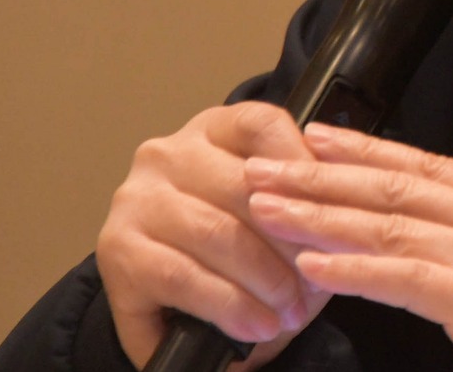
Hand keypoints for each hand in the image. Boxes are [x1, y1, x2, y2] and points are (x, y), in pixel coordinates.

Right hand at [95, 102, 332, 368]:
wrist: (171, 295)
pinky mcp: (115, 252)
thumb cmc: (236, 242)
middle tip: (317, 285)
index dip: (305, 169)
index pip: (262, 126)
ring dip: (261, 281)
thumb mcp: (272, 208)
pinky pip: (180, 277)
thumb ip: (300, 201)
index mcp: (212, 129)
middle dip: (290, 243)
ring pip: (213, 232)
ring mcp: (135, 201)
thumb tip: (334, 229)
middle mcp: (167, 155)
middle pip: (243, 186)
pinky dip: (224, 307)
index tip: (336, 214)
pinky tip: (251, 326)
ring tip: (288, 314)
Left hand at [244, 124, 452, 371]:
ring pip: (392, 226)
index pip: (429, 168)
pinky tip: (314, 265)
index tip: (318, 138)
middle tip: (265, 166)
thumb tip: (441, 248)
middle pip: (399, 189)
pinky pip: (408, 280)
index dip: (368, 151)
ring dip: (321, 216)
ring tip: (268, 208)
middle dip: (324, 175)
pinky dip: (356, 271)